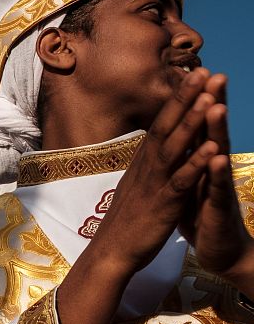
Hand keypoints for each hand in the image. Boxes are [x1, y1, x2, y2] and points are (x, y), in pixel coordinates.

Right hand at [90, 68, 222, 276]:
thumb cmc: (125, 224)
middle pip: (166, 126)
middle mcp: (147, 167)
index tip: (192, 75)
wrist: (111, 253)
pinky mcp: (163, 204)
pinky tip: (213, 148)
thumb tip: (152, 151)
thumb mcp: (135, 188)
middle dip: (184, 98)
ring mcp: (154, 184)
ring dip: (192, 122)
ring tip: (209, 97)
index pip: (161, 124)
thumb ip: (147, 168)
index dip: (177, 100)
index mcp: (143, 163)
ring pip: (174, 147)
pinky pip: (183, 180)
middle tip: (202, 70)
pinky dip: (197, 163)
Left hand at [178, 75, 253, 291]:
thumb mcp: (188, 181)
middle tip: (213, 74)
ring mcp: (218, 186)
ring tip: (216, 106)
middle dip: (212, 103)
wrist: (219, 250)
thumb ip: (185, 159)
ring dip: (217, 131)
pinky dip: (216, 172)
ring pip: (218, 154)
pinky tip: (217, 156)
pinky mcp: (219, 207)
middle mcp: (212, 168)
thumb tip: (175, 136)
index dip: (195, 102)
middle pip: (212, 131)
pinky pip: (217, 188)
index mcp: (199, 161)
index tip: (193, 73)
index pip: (198, 126)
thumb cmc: (201, 214)